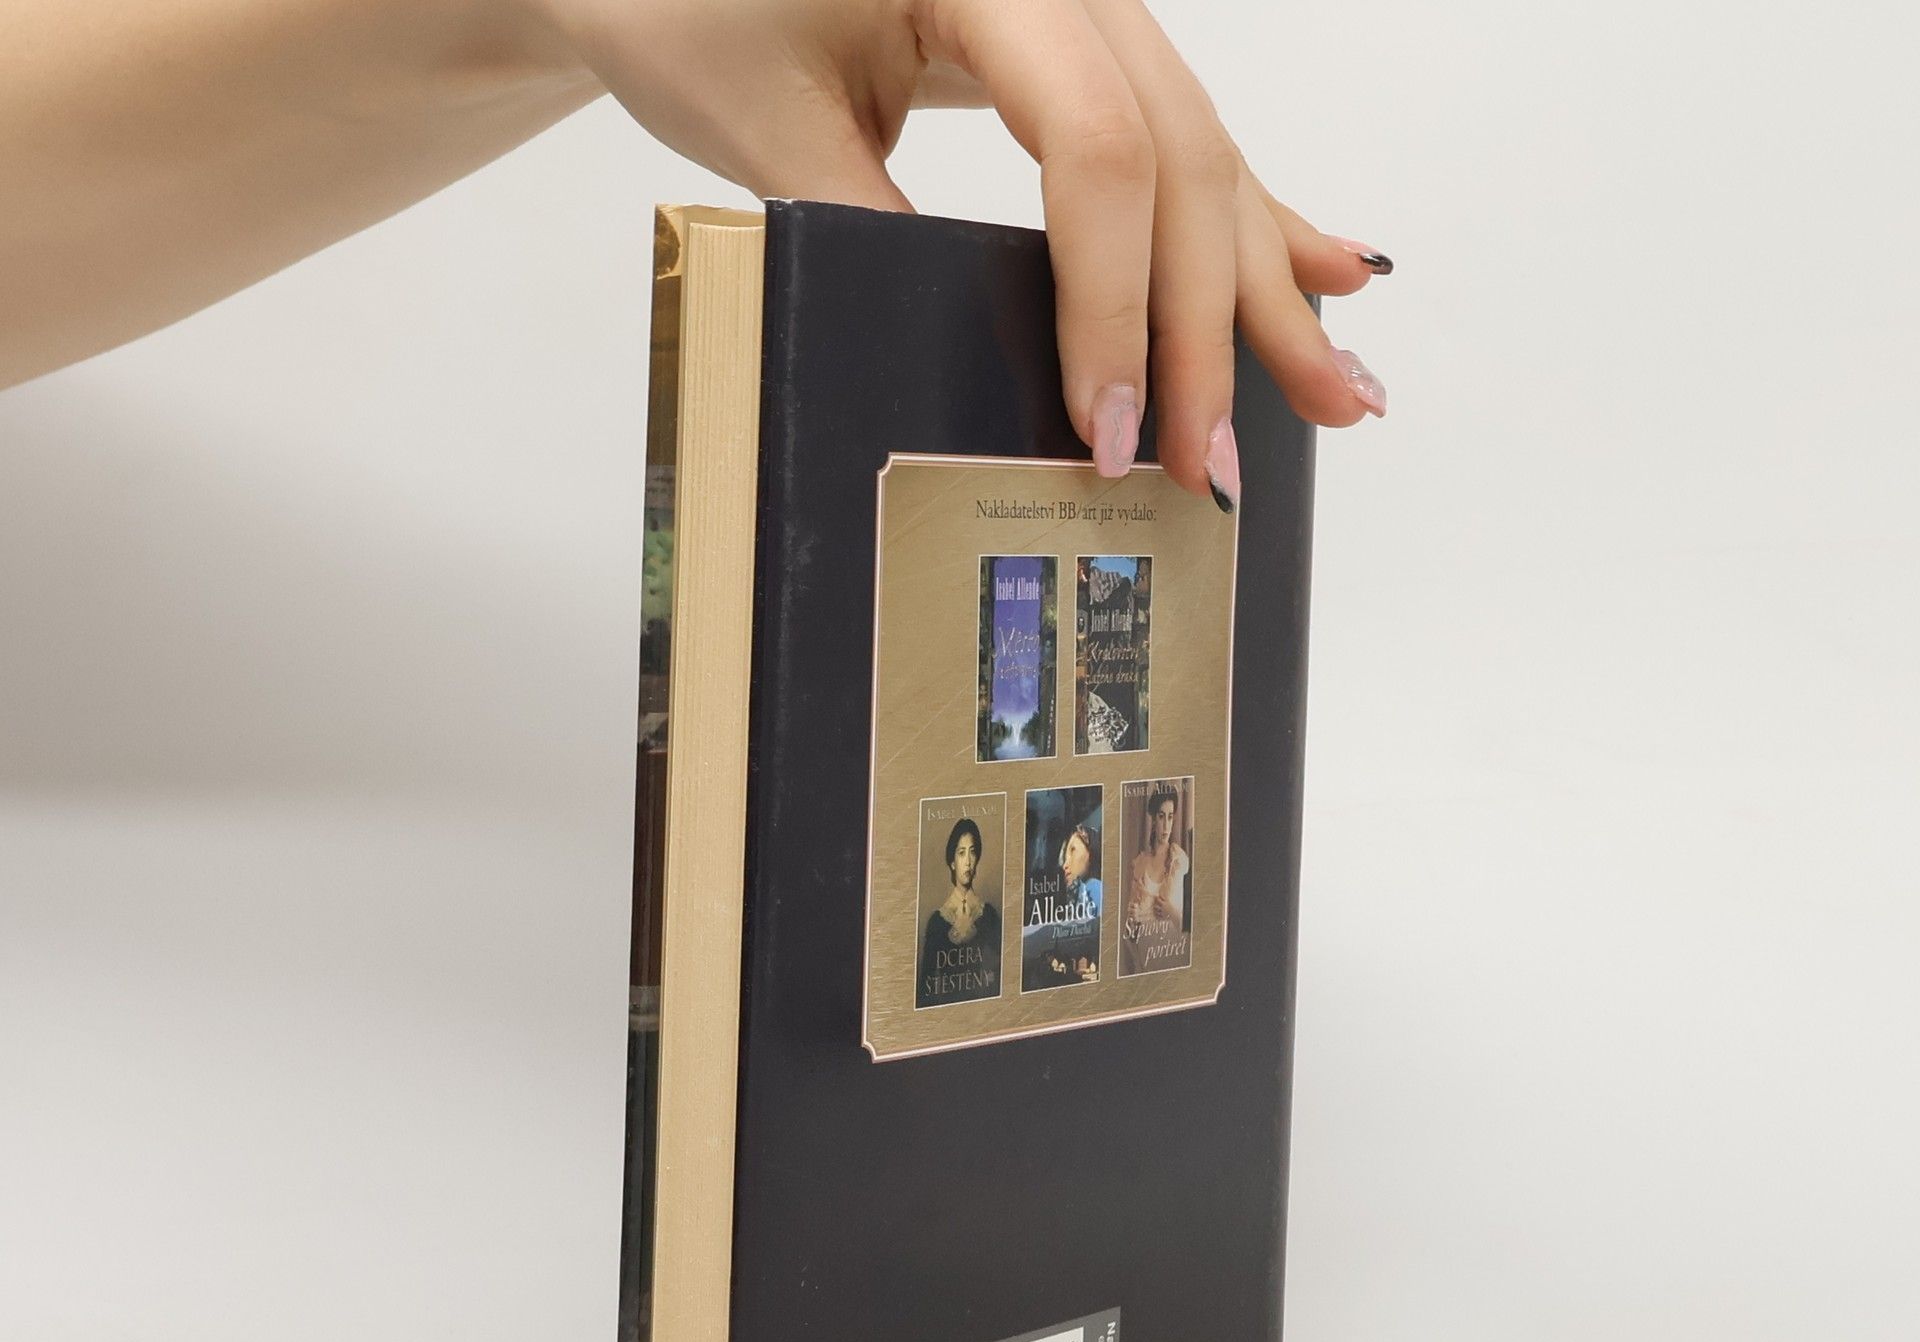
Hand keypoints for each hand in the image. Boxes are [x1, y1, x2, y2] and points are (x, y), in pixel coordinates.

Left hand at [529, 0, 1389, 503]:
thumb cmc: (684, 0)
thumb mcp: (767, 127)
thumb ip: (879, 236)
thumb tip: (988, 377)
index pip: (1097, 149)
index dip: (1113, 304)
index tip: (1109, 432)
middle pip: (1176, 157)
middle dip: (1206, 329)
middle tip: (1215, 466)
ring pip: (1203, 150)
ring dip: (1265, 288)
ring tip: (1343, 395)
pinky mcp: (1084, 37)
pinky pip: (1182, 131)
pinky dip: (1252, 214)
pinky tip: (1332, 268)